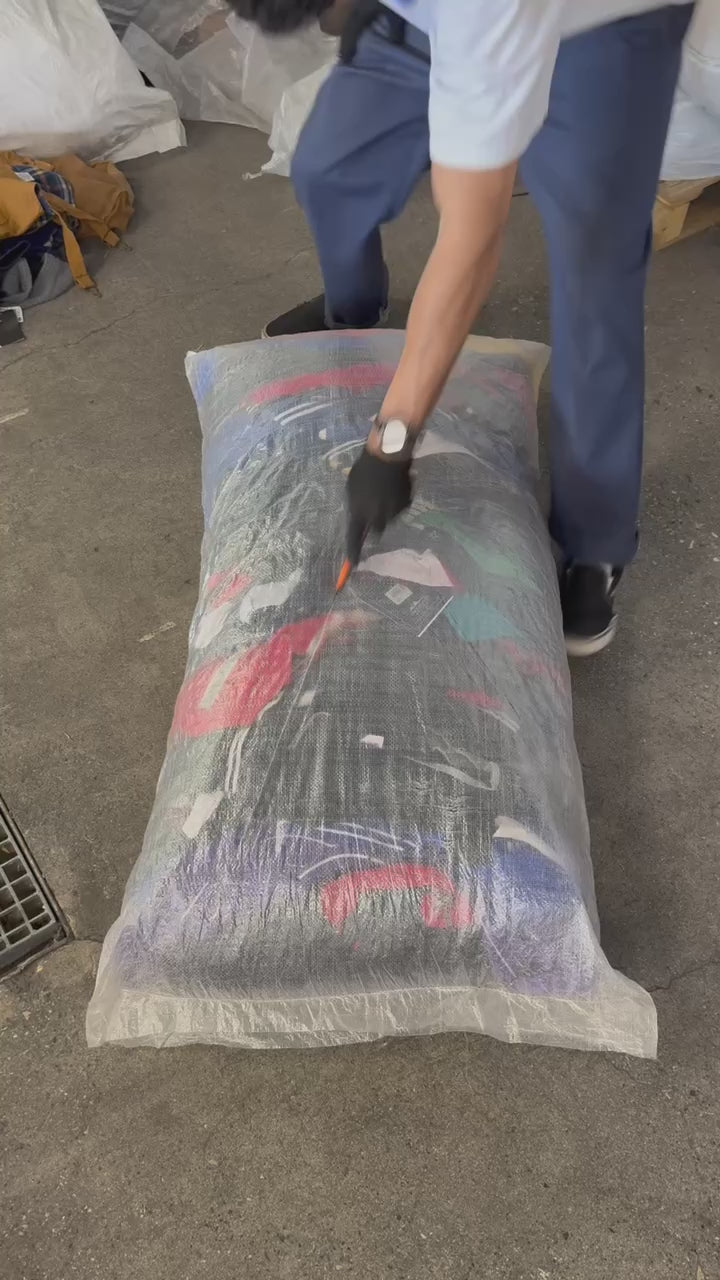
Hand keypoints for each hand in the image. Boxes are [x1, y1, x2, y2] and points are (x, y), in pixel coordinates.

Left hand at [345, 446, 412, 564]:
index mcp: (360, 512)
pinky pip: (400, 509)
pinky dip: (397, 503)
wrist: (388, 454)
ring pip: (389, 519)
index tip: (352, 565)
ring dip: (386, 512)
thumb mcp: (352, 487)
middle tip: (374, 509)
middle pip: (376, 531)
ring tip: (384, 492)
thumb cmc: (365, 469)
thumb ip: (355, 506)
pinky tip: (394, 488)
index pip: (354, 538)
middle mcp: (376, 516)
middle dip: (374, 524)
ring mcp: (393, 512)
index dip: (353, 552)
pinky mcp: (406, 505)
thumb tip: (358, 520)